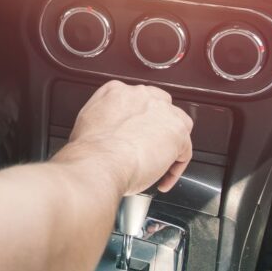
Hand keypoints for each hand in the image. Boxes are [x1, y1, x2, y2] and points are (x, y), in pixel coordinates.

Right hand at [61, 80, 192, 194]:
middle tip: (148, 149)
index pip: (135, 100)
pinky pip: (184, 150)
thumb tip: (109, 132)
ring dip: (171, 144)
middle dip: (157, 127)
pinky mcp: (177, 131)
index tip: (133, 135)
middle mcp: (141, 95)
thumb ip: (103, 120)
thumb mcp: (87, 123)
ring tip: (159, 164)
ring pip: (177, 124)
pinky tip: (162, 179)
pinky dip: (175, 168)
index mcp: (116, 91)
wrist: (99, 162)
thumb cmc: (91, 151)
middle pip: (159, 106)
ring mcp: (161, 111)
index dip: (136, 121)